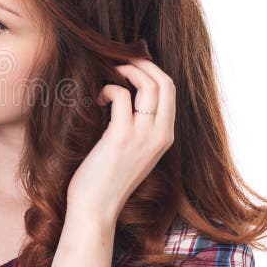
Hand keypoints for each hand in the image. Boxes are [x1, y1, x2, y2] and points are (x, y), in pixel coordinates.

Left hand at [66, 57, 175, 223]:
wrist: (96, 208)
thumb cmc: (107, 178)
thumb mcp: (133, 151)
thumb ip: (137, 127)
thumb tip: (125, 94)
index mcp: (166, 137)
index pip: (171, 90)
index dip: (152, 70)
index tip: (133, 63)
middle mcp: (160, 135)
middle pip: (164, 82)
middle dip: (143, 63)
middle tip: (120, 59)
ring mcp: (143, 136)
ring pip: (147, 84)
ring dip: (125, 70)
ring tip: (108, 73)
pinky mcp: (121, 136)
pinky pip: (121, 96)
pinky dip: (108, 89)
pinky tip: (97, 98)